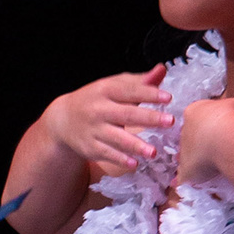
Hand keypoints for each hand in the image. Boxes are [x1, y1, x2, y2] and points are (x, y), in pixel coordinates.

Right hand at [49, 67, 172, 173]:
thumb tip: (162, 70)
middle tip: (170, 121)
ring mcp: (93, 129)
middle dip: (149, 118)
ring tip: (154, 152)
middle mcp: (98, 109)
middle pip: (127, 114)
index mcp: (106, 90)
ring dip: (136, 145)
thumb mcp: (113, 86)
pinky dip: (120, 159)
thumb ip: (139, 82)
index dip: (149, 93)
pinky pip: (107, 154)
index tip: (168, 98)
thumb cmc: (96, 99)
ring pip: (117, 138)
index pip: (130, 91)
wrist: (63, 119)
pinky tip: (135, 163)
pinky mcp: (90, 147)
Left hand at [176, 90, 233, 184]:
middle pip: (190, 137)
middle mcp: (185, 131)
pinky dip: (184, 179)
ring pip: (186, 155)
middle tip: (214, 148)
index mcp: (194, 112)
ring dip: (194, 160)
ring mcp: (184, 151)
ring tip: (206, 165)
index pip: (197, 117)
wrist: (228, 137)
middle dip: (200, 142)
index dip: (207, 123)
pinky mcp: (186, 170)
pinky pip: (183, 176)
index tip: (217, 128)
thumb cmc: (233, 117)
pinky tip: (185, 183)